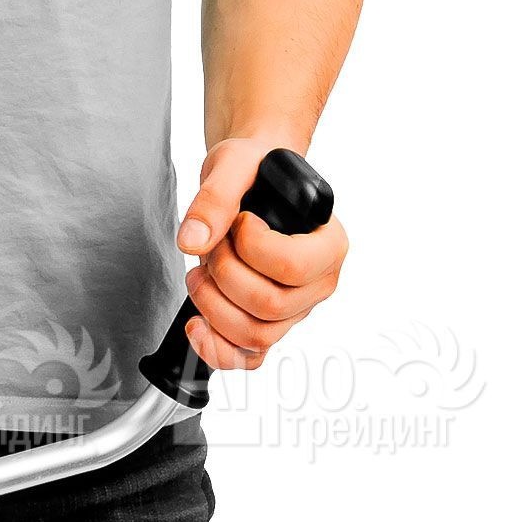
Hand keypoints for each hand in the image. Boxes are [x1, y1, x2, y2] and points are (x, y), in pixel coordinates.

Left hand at [176, 137, 347, 370]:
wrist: (247, 180)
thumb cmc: (252, 171)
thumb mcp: (233, 164)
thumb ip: (214, 198)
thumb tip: (193, 240)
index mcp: (327, 243)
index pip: (292, 267)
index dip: (251, 248)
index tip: (240, 221)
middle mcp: (318, 282)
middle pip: (269, 305)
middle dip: (224, 274)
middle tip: (212, 245)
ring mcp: (294, 309)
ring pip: (256, 335)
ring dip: (213, 305)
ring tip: (199, 273)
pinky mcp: (268, 324)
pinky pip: (249, 356)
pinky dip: (218, 349)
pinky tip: (196, 325)